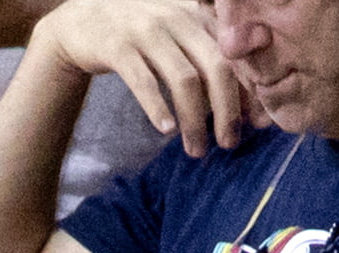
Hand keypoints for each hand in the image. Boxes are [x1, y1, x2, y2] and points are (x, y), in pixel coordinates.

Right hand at [37, 0, 246, 155]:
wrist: (83, 20)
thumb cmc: (140, 36)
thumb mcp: (179, 36)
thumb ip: (210, 59)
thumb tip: (247, 105)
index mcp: (199, 16)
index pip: (235, 56)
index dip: (249, 91)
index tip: (256, 125)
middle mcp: (178, 18)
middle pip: (217, 67)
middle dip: (227, 110)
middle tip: (230, 143)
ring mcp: (147, 31)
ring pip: (184, 79)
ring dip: (194, 120)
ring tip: (196, 149)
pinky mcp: (118, 46)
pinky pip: (143, 81)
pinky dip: (157, 108)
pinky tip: (166, 131)